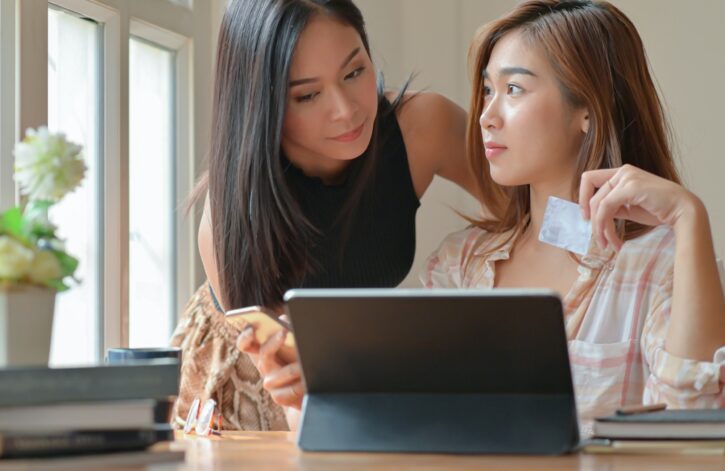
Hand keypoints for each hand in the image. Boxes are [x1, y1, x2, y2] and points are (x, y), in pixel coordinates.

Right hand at [236, 318, 304, 409]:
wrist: (309, 387)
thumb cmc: (300, 359)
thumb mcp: (294, 343)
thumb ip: (287, 329)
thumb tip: (284, 320)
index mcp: (262, 350)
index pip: (245, 343)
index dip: (245, 336)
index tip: (252, 329)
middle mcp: (263, 366)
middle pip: (262, 354)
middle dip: (272, 343)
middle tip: (284, 332)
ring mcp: (270, 382)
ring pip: (277, 375)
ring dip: (293, 368)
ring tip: (304, 364)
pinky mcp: (279, 397)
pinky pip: (288, 392)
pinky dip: (300, 386)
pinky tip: (308, 382)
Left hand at [579, 164, 701, 250]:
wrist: (683, 212)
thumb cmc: (658, 210)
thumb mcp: (628, 208)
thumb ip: (611, 207)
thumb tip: (592, 214)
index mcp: (622, 173)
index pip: (589, 178)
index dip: (582, 197)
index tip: (586, 217)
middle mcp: (623, 171)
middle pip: (592, 196)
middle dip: (593, 222)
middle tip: (598, 239)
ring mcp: (627, 177)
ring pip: (598, 205)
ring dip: (600, 228)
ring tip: (607, 245)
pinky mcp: (631, 187)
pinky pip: (606, 207)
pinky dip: (606, 226)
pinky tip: (615, 240)